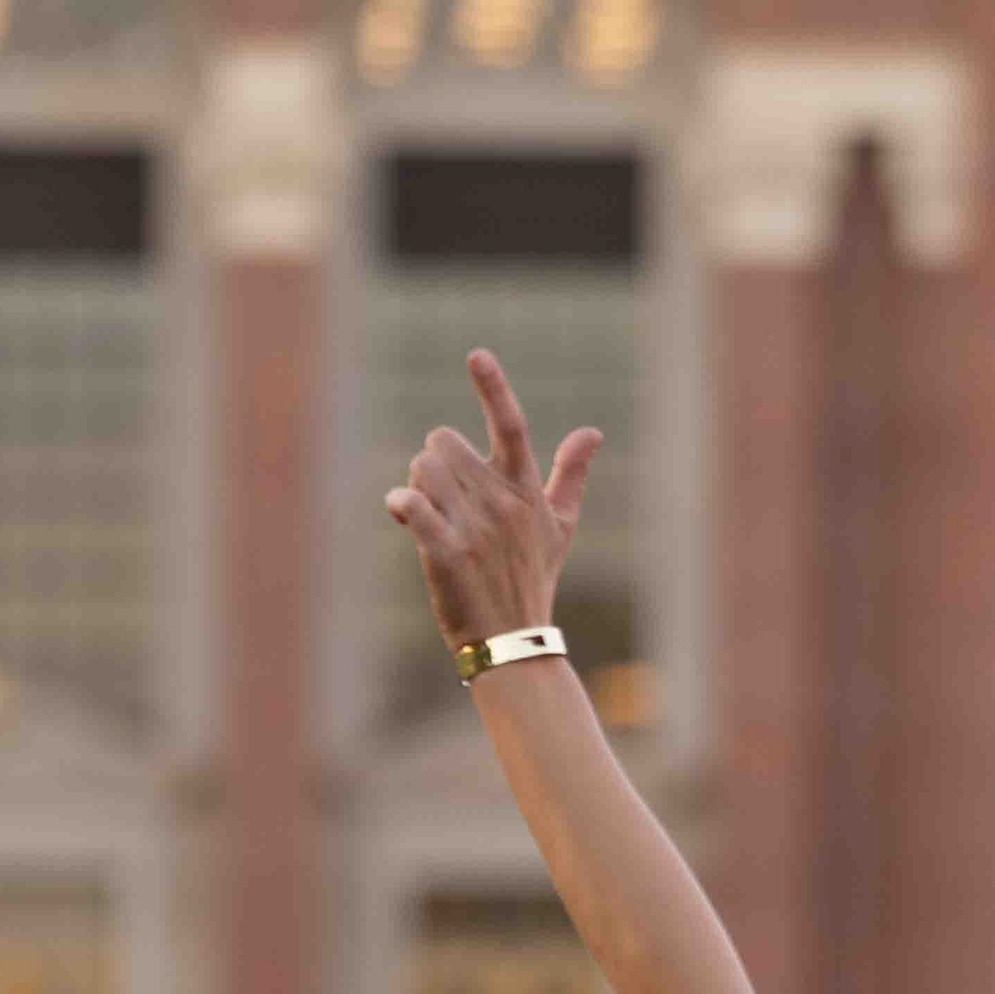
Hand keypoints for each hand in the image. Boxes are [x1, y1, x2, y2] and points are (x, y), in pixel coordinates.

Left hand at [384, 349, 601, 653]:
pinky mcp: (446, 553)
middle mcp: (503, 503)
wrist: (514, 640)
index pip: (511, 426)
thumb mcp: (560, 525)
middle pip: (443, 443)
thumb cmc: (533, 578)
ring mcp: (476, 528)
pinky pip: (412, 506)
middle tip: (443, 497)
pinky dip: (401, 504)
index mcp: (526, 490)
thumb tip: (594, 432)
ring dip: (417, 487)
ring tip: (430, 515)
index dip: (494, 387)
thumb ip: (572, 473)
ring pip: (422, 470)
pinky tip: (401, 512)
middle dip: (434, 463)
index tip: (476, 353)